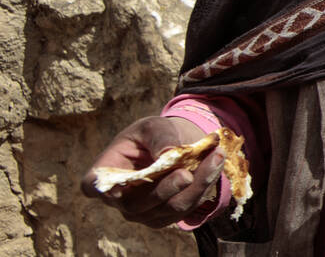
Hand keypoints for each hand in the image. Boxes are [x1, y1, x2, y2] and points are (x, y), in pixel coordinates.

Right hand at [82, 116, 224, 228]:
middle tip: (186, 173)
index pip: (92, 186)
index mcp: (105, 173)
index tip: (114, 186)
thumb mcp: (154, 126)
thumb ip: (160, 138)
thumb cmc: (153, 134)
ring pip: (170, 207)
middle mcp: (120, 199)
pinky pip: (188, 208)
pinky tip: (215, 164)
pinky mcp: (166, 216)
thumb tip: (168, 154)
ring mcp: (143, 212)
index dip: (99, 189)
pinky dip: (204, 186)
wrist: (173, 145)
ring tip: (215, 157)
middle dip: (166, 189)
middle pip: (139, 204)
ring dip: (196, 184)